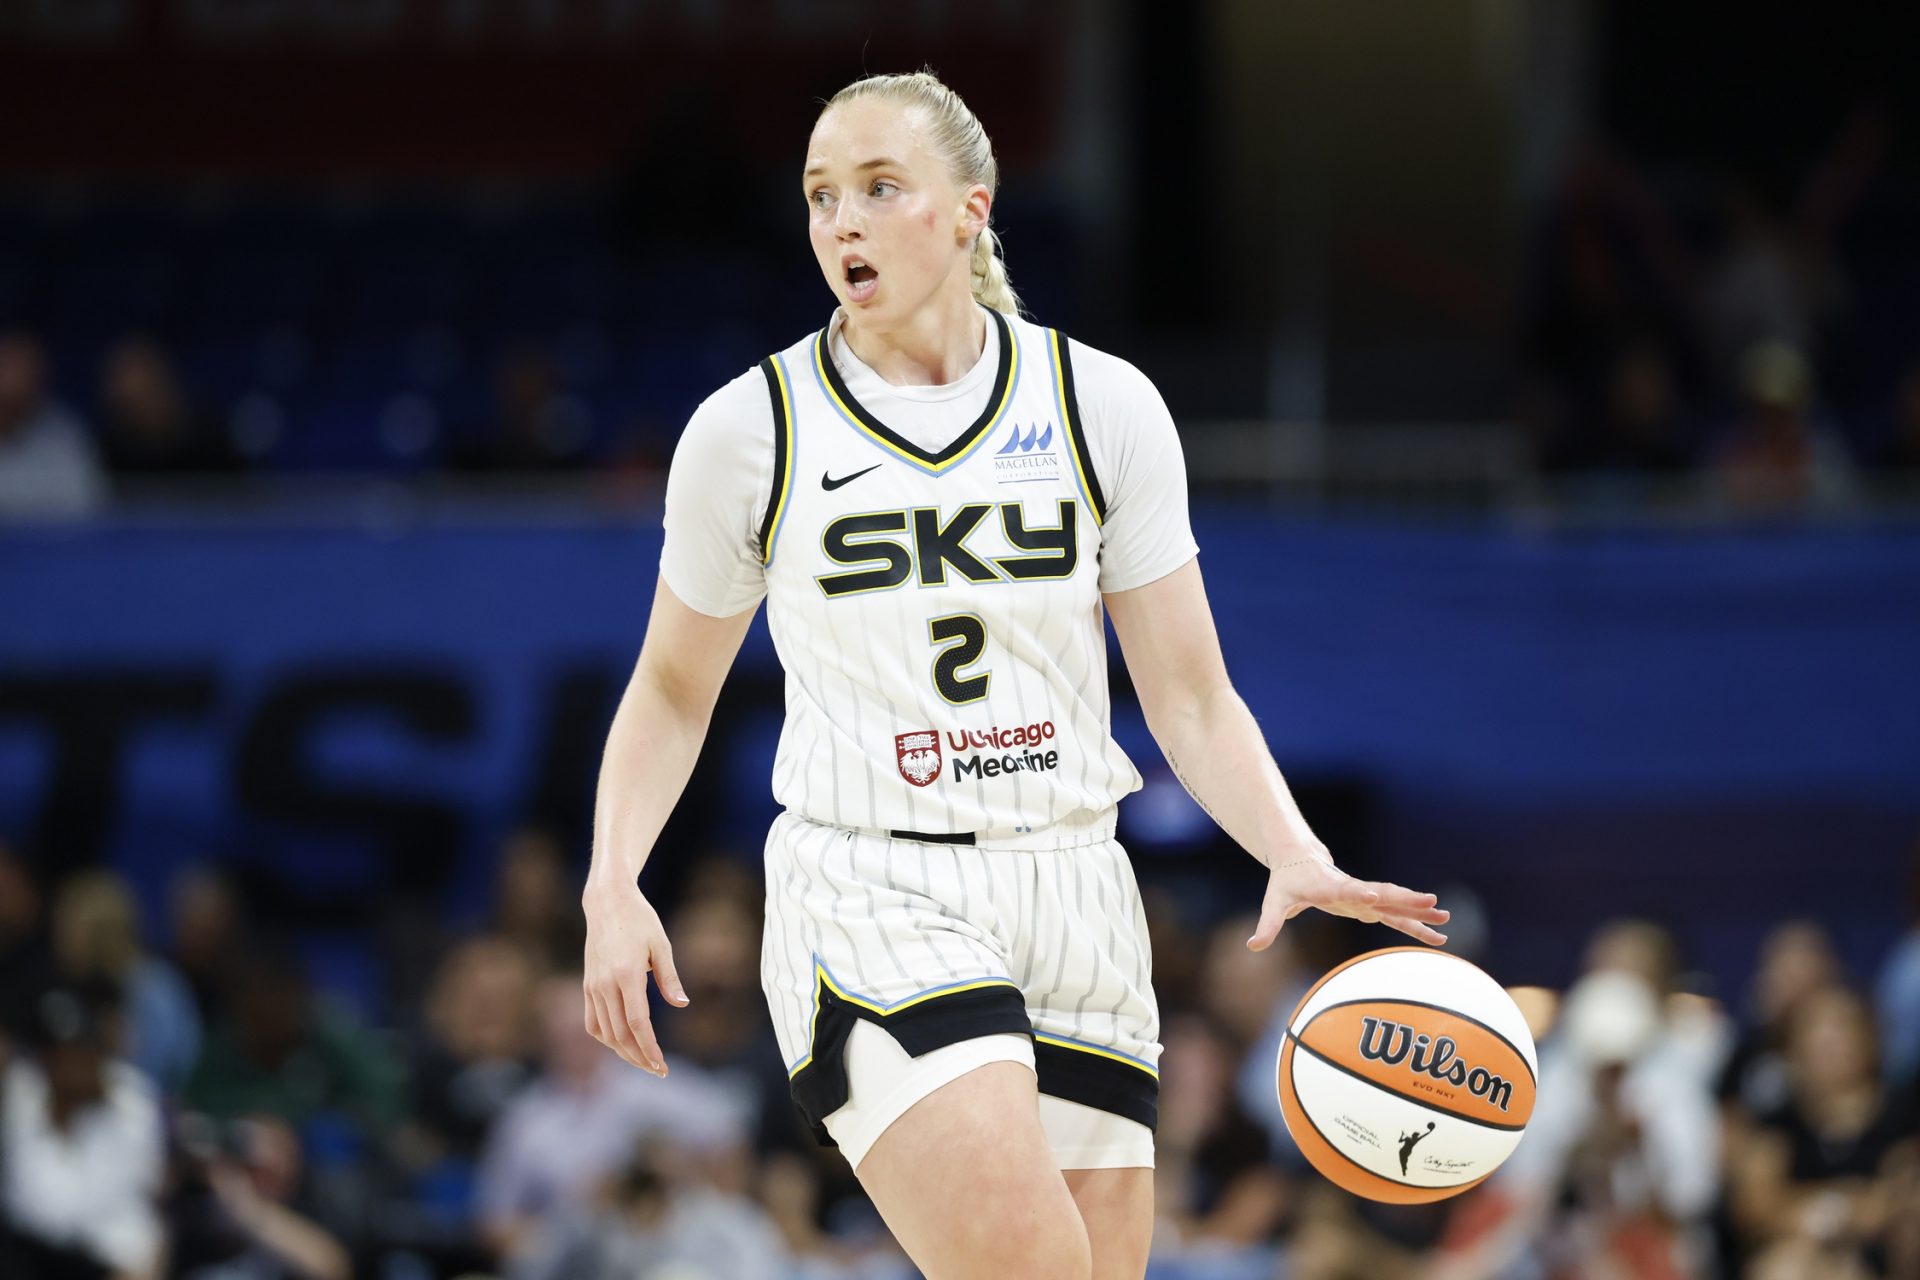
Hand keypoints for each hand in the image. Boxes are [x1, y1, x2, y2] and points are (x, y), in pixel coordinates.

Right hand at [582, 882, 687, 1076]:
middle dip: (640, 1057)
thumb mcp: (661, 944)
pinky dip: (606, 1038)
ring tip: (644, 1062)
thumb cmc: (640, 919)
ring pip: (604, 1032)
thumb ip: (669, 977)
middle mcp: (605, 984)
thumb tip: (682, 1004)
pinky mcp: (587, 985)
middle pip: (620, 1034)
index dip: (649, 1048)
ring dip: (623, 1052)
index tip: (662, 1064)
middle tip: (659, 1070)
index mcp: (626, 973)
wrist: (607, 902)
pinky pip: (592, 1022)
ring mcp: (592, 986)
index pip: (636, 1023)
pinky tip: (622, 1045)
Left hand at [1247, 848, 1448, 951]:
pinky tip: (1439, 934)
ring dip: (1420, 911)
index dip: (1360, 893)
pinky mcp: (1371, 904)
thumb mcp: (1274, 903)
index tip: (1375, 897)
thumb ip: (1267, 925)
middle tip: (1432, 902)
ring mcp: (1365, 897)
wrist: (1301, 861)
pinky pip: (1397, 914)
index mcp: (1330, 887)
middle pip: (1383, 893)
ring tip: (1446, 918)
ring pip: (1396, 903)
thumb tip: (1252, 946)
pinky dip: (1416, 924)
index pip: (1348, 890)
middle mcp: (1353, 890)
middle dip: (1406, 900)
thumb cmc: (1286, 883)